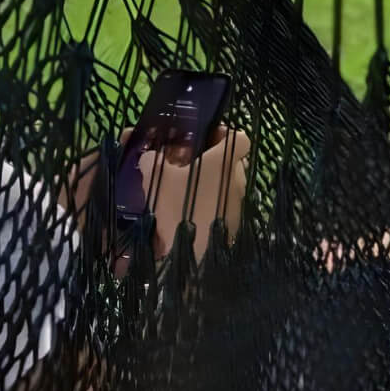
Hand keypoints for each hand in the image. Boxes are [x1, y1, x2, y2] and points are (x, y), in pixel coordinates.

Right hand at [136, 125, 250, 263]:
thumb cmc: (180, 207)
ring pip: (226, 185)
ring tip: (183, 191)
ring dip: (208, 184)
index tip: (204, 139)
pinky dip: (209, 205)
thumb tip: (150, 157)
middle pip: (230, 162)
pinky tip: (188, 212)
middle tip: (186, 165)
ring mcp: (239, 203)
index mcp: (225, 161)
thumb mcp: (156, 179)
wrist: (194, 255)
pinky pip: (223, 205)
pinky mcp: (236, 224)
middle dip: (210, 162)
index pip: (239, 138)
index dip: (224, 135)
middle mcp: (238, 179)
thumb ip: (152, 161)